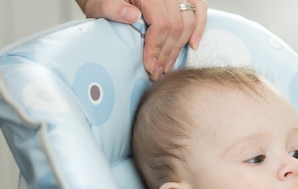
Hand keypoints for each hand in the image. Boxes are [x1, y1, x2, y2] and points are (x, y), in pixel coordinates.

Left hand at [76, 0, 207, 79]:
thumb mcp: (98, 1)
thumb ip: (112, 7)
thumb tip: (132, 17)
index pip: (160, 23)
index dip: (156, 48)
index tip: (149, 65)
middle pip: (176, 26)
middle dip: (167, 53)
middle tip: (157, 72)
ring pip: (188, 21)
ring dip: (179, 47)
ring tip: (168, 65)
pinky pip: (199, 8)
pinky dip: (199, 26)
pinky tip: (192, 45)